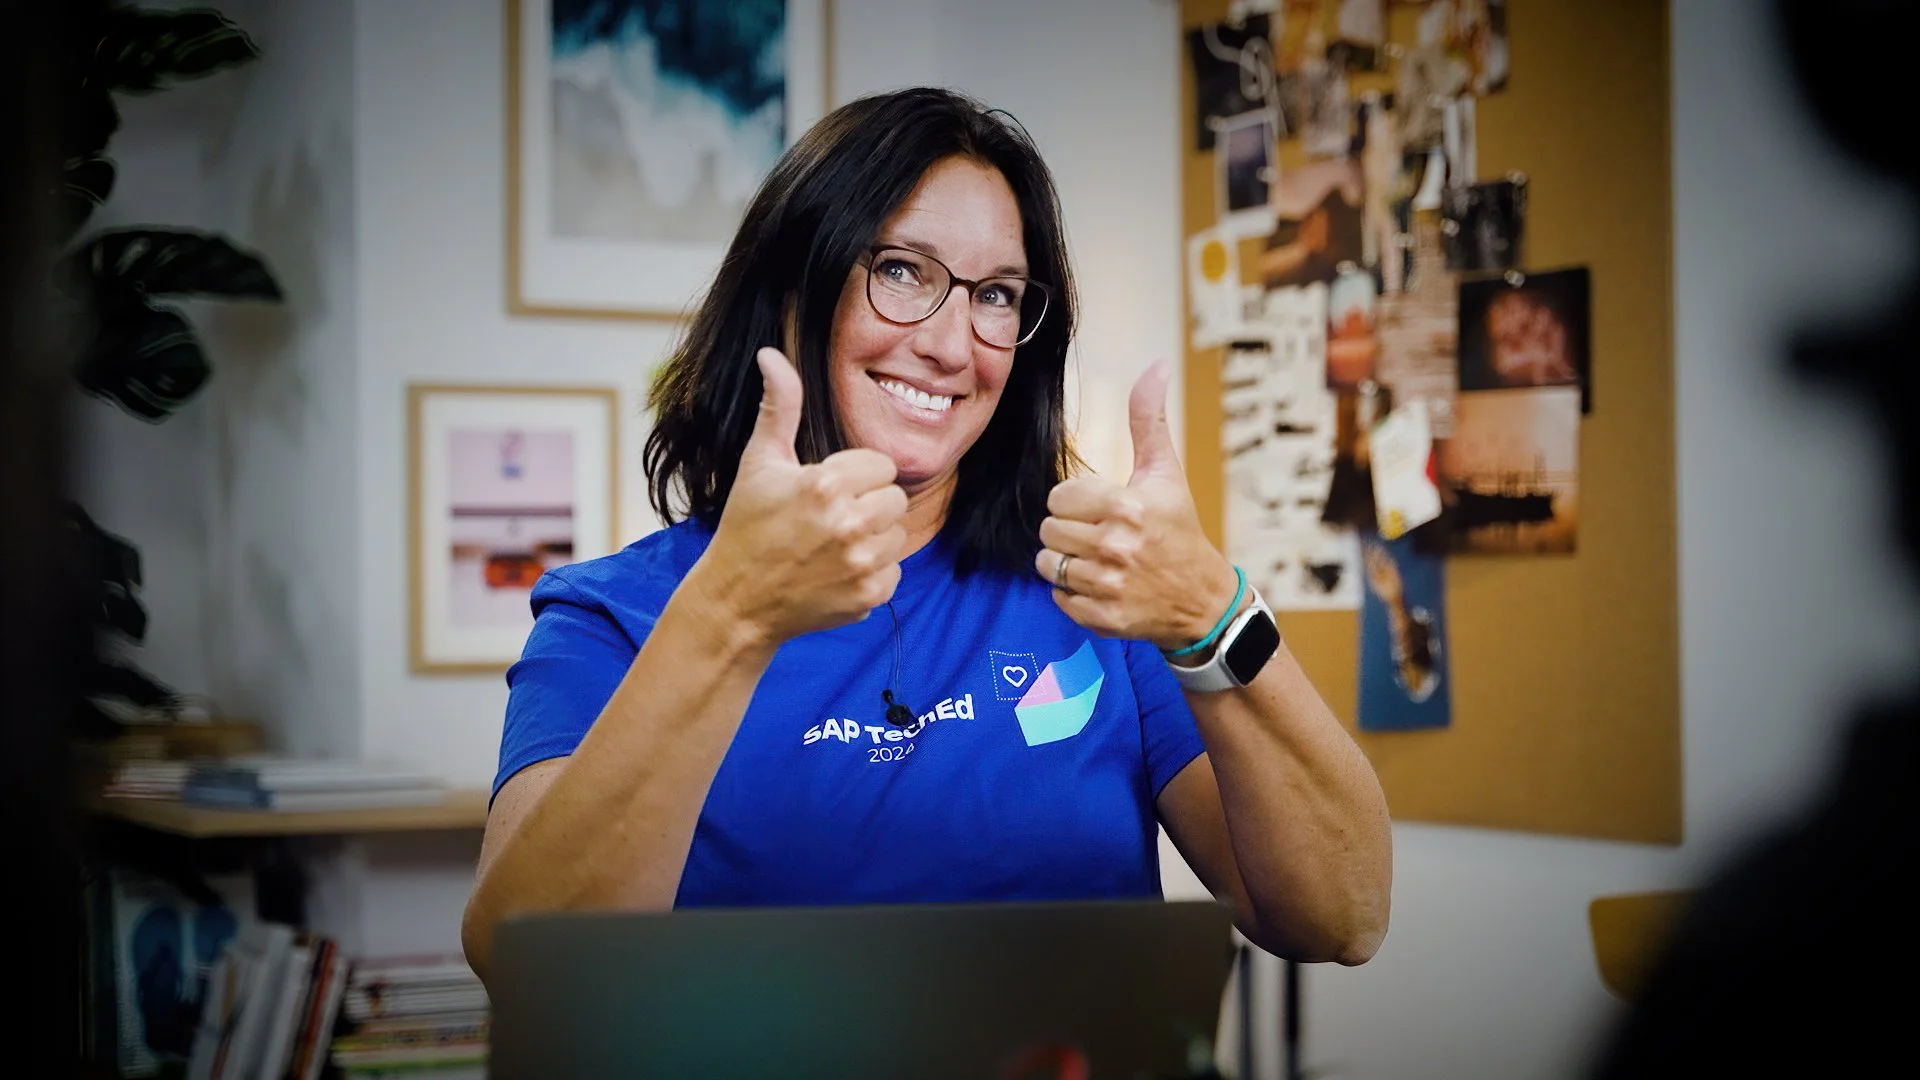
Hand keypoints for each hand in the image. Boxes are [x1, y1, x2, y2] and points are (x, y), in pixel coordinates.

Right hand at [695, 348, 908, 645]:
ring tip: (833, 544)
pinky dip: (871, 574)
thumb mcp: (759, 463)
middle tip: (831, 518)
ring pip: (898, 536)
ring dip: (872, 539)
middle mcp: (848, 524)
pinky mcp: (868, 597)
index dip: (856, 475)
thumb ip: (779, 407)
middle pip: (895, 499)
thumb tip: (771, 355)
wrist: (736, 601)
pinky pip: (893, 573)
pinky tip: (836, 572)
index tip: (828, 489)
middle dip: (869, 504)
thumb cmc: (746, 527)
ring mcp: (860, 565)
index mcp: (825, 484)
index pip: (882, 465)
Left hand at [1035, 361, 1239, 651]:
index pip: (1059, 497)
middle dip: (1066, 530)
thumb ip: (1148, 420)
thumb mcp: (1165, 473)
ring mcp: (1108, 585)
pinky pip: (1058, 598)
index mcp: (1128, 507)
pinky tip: (1098, 585)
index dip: (1074, 501)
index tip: (1097, 508)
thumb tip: (1155, 366)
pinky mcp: (1102, 618)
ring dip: (1065, 562)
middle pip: (1049, 530)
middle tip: (1095, 535)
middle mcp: (1117, 547)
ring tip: (1094, 559)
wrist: (1202, 600)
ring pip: (1048, 564)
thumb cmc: (1179, 530)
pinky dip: (1071, 594)